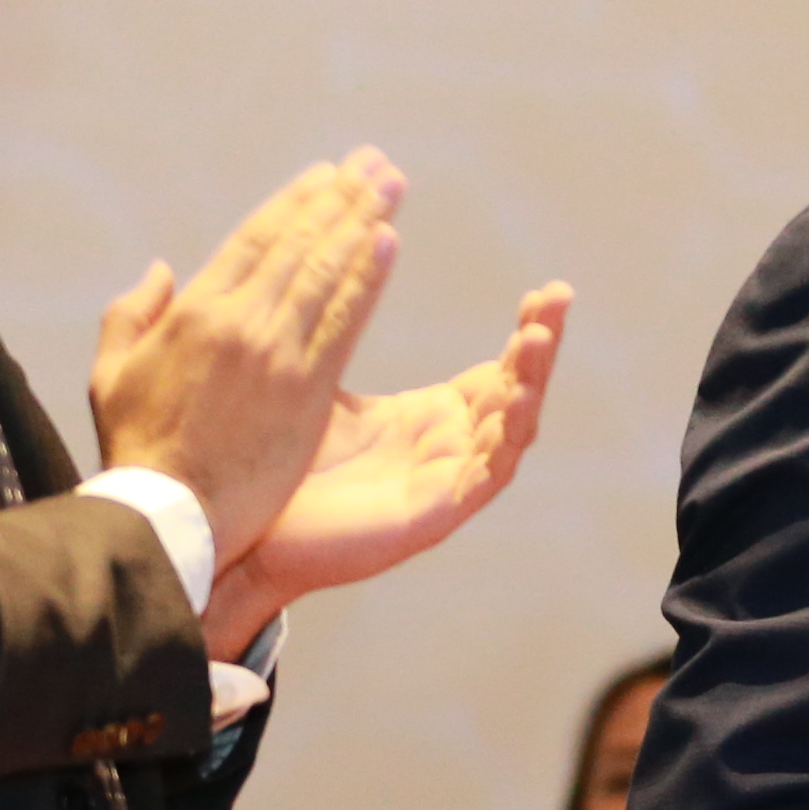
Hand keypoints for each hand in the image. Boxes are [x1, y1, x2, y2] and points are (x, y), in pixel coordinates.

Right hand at [90, 153, 401, 561]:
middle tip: (374, 163)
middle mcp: (239, 320)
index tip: (324, 174)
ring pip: (326, 271)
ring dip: (362, 222)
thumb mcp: (111, 373)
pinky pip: (344, 320)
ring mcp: (275, 352)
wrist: (167, 512)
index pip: (254, 240)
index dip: (294, 203)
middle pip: (299, 244)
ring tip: (390, 184)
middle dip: (340, 198)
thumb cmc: (136, 448)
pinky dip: (367, 278)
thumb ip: (130, 314)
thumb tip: (160, 269)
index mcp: (193, 311)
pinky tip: (387, 242)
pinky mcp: (307, 389)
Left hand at [205, 282, 572, 647]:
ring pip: (512, 430)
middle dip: (541, 343)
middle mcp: (451, 449)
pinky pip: (487, 474)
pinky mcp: (437, 514)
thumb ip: (339, 337)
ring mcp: (448, 482)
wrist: (249, 538)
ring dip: (530, 383)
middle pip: (517, 390)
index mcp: (433, 419)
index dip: (525, 331)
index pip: (497, 369)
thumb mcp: (319, 392)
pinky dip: (506, 436)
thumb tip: (341, 270)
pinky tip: (516, 399)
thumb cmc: (282, 470)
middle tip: (560, 297)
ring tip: (538, 338)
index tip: (544, 290)